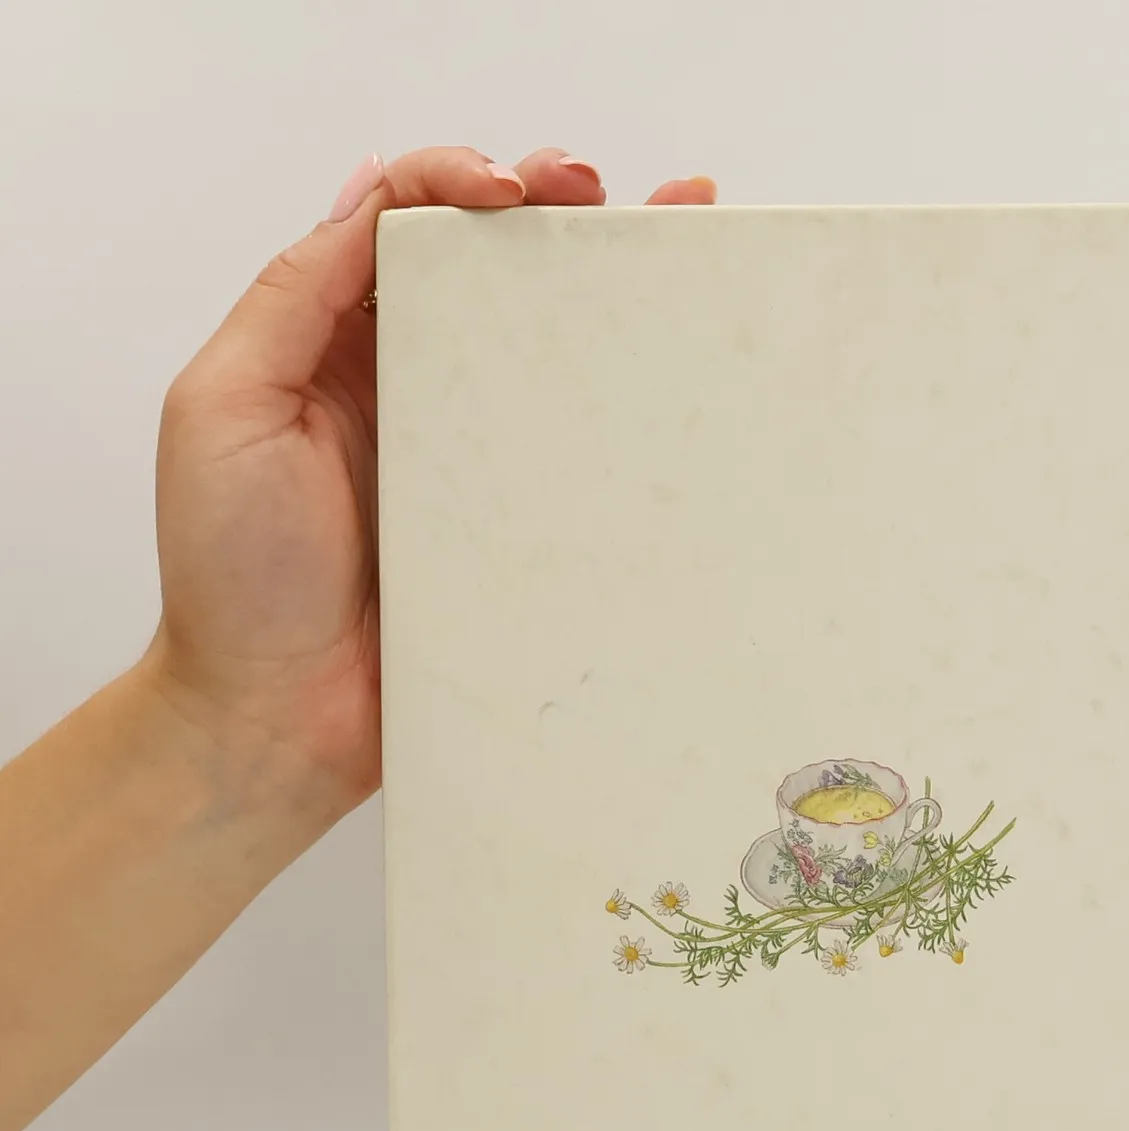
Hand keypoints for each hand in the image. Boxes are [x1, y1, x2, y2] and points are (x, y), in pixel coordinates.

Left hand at [150, 148, 715, 823]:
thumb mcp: (223, 408)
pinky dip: (625, 410)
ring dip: (604, 285)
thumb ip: (290, 302)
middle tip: (605, 194)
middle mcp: (408, 385)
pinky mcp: (516, 529)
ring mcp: (471, 459)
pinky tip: (672, 373)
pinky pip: (575, 458)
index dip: (455, 179)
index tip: (510, 188)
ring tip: (671, 235)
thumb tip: (372, 208)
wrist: (277, 720)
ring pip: (543, 348)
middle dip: (551, 209)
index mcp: (330, 341)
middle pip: (488, 268)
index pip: (399, 221)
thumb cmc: (234, 579)